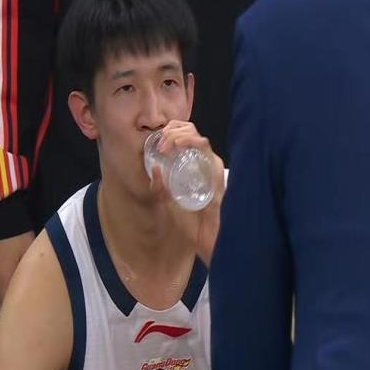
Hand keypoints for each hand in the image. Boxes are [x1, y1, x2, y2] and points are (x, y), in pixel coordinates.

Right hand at [0, 231, 34, 315]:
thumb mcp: (30, 254)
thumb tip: (37, 288)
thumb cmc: (19, 237)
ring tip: (15, 306)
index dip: (15, 316)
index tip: (26, 321)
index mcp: (4, 279)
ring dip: (2, 304)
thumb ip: (30, 273)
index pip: (7, 306)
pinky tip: (6, 292)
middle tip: (21, 316)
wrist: (1, 218)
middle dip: (7, 314)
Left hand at [150, 120, 225, 266]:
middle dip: (171, 131)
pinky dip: (190, 141)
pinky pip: (205, 148)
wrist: (206, 239)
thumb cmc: (191, 221)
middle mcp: (204, 162)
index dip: (169, 134)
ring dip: (178, 135)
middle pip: (191, 131)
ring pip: (198, 136)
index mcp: (194, 166)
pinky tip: (178, 145)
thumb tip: (154, 169)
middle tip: (160, 144)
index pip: (184, 137)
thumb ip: (161, 187)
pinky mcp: (215, 171)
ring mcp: (211, 165)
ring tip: (166, 144)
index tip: (156, 145)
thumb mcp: (169, 201)